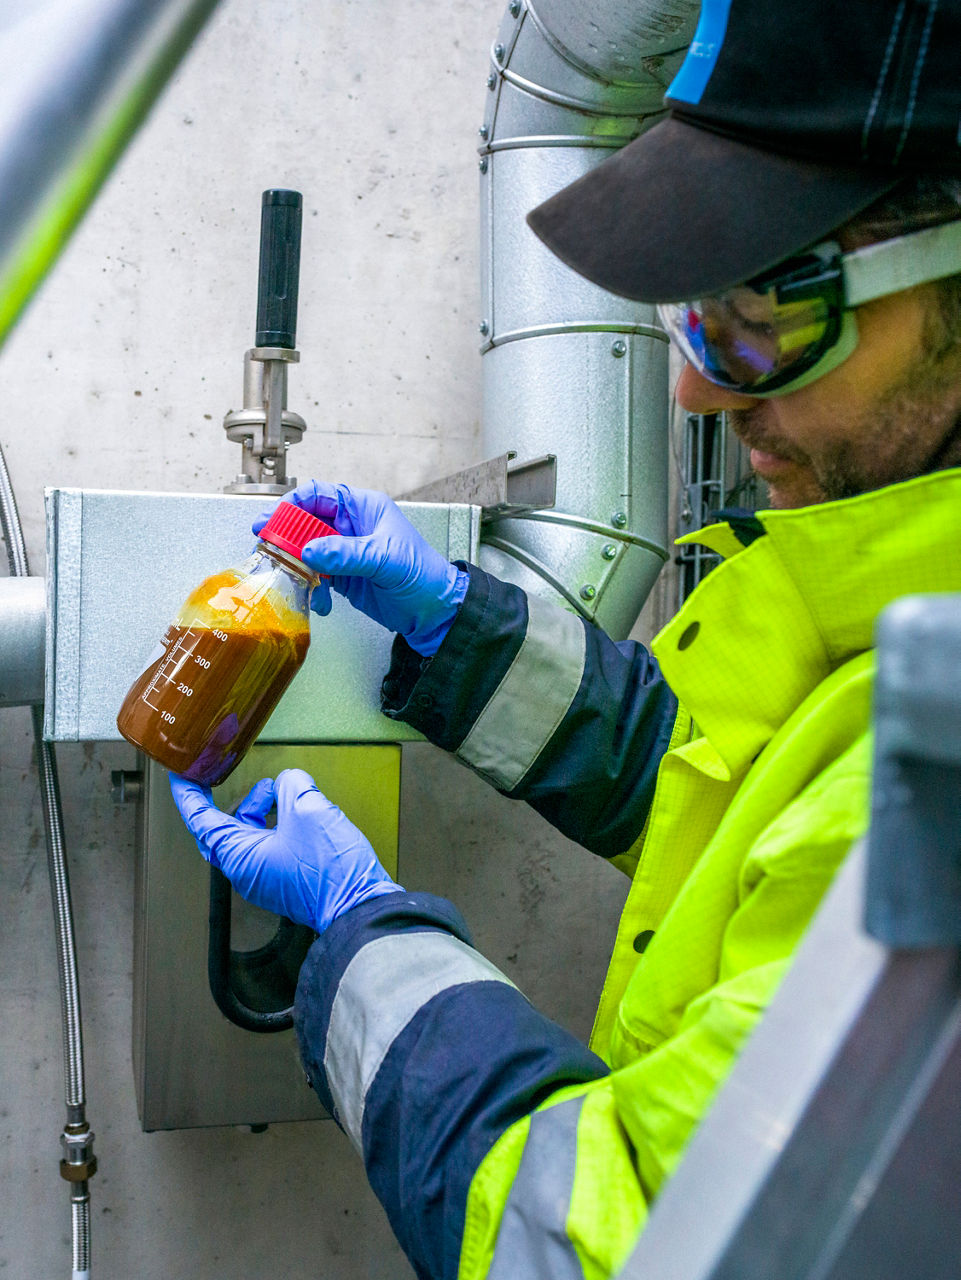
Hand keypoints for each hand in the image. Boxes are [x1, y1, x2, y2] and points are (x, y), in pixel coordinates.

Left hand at [170, 768, 401, 932]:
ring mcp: (266, 877)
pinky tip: (300, 813)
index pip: (200, 820)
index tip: (180, 777)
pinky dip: (279, 823)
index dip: (188, 795)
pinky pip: (271, 845)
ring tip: (287, 793)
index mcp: (239, 855)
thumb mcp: (308, 810)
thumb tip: (289, 781)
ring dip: (264, 808)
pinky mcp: (286, 879)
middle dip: (237, 800)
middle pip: (226, 827)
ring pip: (251, 833)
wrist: (360, 908)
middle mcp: (246, 870)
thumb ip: (290, 785)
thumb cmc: (330, 872)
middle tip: (235, 780)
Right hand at [254, 479, 468, 655]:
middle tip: (266, 545)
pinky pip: (315, 574)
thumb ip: (348, 554)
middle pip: (306, 520)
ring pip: (306, 549)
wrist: (435, 612)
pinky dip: (310, 585)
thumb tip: (311, 551)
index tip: (274, 520)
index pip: (320, 494)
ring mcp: (345, 551)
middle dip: (285, 533)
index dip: (293, 504)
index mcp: (364, 508)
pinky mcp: (343, 575)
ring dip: (295, 563)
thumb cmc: (424, 576)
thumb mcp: (386, 560)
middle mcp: (351, 525)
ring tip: (287, 575)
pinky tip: (318, 598)